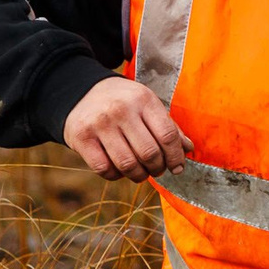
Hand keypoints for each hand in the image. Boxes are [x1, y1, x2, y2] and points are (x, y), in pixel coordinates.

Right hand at [64, 76, 192, 181]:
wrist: (81, 92)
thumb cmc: (123, 102)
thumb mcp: (147, 104)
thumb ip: (168, 126)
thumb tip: (188, 149)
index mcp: (143, 99)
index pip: (168, 135)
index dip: (176, 157)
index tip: (177, 167)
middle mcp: (121, 109)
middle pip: (149, 153)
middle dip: (158, 168)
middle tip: (157, 170)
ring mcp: (99, 124)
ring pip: (128, 164)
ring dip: (139, 175)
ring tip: (141, 173)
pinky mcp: (81, 137)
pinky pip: (104, 169)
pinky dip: (115, 175)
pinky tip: (119, 169)